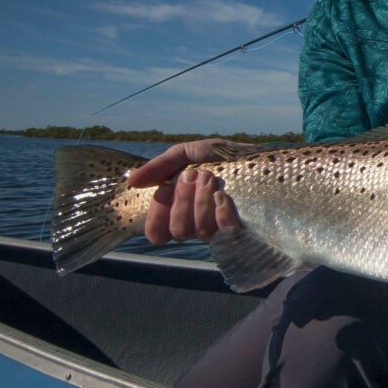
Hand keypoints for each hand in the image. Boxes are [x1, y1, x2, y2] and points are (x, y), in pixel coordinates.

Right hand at [127, 138, 243, 244]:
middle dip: (183, 199)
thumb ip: (159, 167)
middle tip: (196, 174)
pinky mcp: (239, 228)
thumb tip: (132, 181)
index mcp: (179, 210)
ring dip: (202, 201)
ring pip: (199, 232)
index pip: (156, 234)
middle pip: (177, 231)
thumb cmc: (221, 157)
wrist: (256, 156)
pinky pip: (224, 232)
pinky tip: (224, 195)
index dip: (157, 215)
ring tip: (211, 178)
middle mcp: (196, 224)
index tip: (166, 188)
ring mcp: (218, 228)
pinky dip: (221, 212)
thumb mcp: (186, 154)